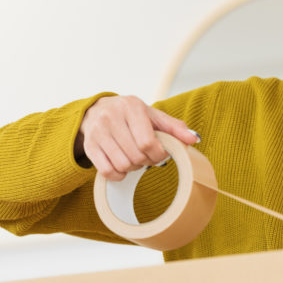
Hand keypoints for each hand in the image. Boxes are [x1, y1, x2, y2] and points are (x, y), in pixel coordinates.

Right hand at [75, 95, 199, 180]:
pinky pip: (107, 171)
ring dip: (134, 168)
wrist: (96, 109)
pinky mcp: (89, 146)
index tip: (161, 153)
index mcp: (131, 107)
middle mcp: (111, 118)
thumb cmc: (130, 114)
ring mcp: (98, 132)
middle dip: (147, 161)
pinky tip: (123, 166)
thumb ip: (174, 127)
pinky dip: (119, 174)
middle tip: (148, 157)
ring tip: (136, 159)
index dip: (158, 153)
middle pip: (136, 155)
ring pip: (122, 165)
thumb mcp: (153, 115)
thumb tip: (194, 139)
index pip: (147, 142)